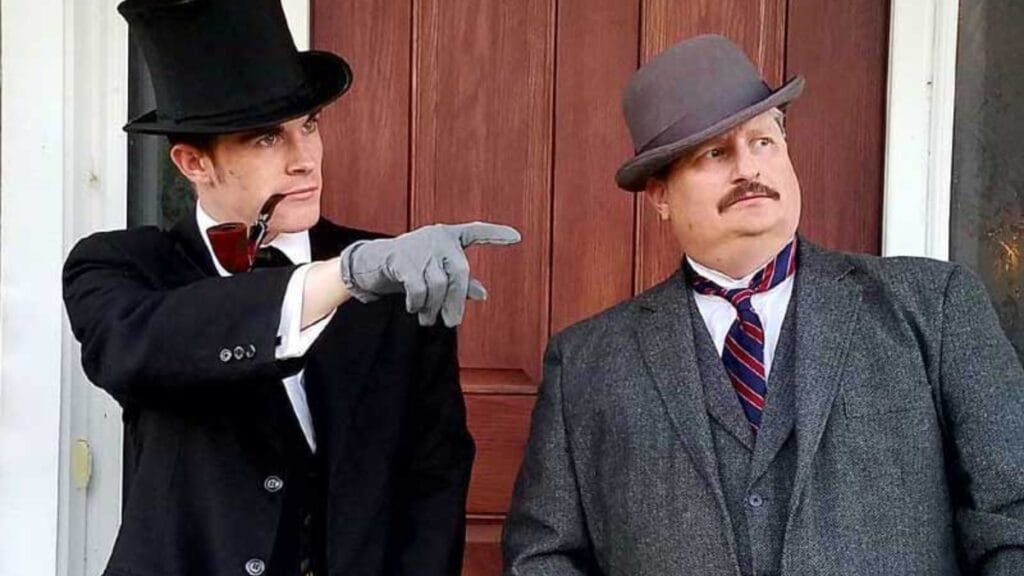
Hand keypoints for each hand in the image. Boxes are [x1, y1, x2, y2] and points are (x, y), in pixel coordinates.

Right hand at [339, 222, 520, 326]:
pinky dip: (418, 303)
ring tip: (427, 318)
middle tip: (451, 323)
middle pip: (459, 272)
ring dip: (433, 307)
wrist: (371, 263)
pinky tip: (414, 308)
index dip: (495, 235)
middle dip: (456, 302)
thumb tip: (483, 295)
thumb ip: (460, 282)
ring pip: (438, 284)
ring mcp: (419, 246)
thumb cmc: (411, 268)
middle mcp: (437, 237)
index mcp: (449, 237)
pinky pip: (418, 288)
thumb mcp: (436, 274)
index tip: (517, 237)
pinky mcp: (401, 258)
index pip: (475, 232)